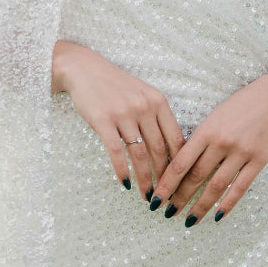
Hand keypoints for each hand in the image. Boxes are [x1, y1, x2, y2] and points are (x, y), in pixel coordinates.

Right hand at [51, 41, 184, 198]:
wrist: (86, 69)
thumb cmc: (117, 86)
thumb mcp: (143, 95)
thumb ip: (157, 117)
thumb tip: (171, 150)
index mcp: (159, 102)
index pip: (176, 138)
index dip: (181, 163)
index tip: (181, 182)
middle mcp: (144, 107)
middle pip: (160, 150)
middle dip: (164, 177)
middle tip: (165, 196)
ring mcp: (124, 114)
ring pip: (140, 154)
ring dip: (145, 179)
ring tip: (147, 196)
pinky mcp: (103, 121)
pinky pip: (116, 151)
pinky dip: (122, 170)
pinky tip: (125, 184)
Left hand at [149, 67, 267, 226]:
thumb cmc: (239, 107)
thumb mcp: (214, 118)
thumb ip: (200, 141)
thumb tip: (179, 167)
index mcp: (206, 130)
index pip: (180, 162)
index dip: (166, 184)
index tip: (156, 199)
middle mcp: (222, 142)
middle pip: (196, 177)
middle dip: (180, 198)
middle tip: (168, 212)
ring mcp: (241, 152)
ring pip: (216, 186)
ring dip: (201, 206)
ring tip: (190, 220)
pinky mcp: (259, 160)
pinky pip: (240, 187)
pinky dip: (228, 204)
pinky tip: (217, 216)